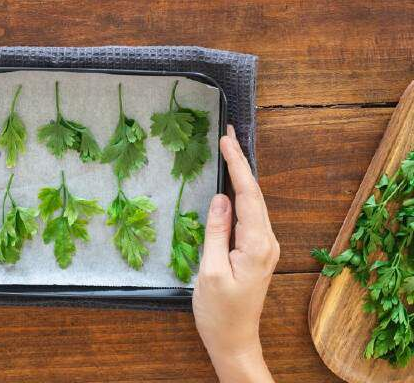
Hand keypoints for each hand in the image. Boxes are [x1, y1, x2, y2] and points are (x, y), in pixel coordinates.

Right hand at [192, 125, 278, 382]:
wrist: (234, 340)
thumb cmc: (218, 311)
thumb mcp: (210, 271)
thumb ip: (217, 232)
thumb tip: (220, 197)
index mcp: (257, 244)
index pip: (248, 194)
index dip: (237, 164)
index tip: (226, 139)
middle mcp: (267, 241)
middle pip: (255, 194)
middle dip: (241, 162)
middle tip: (227, 135)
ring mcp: (264, 246)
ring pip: (253, 203)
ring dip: (241, 176)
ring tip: (228, 151)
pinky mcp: (257, 251)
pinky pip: (250, 216)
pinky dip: (240, 195)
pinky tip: (231, 184)